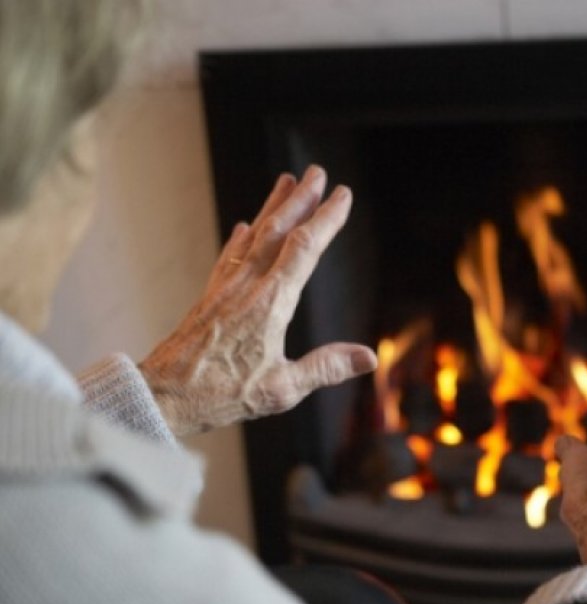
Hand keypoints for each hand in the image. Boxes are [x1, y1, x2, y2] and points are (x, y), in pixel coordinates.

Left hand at [138, 165, 376, 435]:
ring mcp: (225, 288)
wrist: (162, 394)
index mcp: (270, 303)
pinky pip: (229, 257)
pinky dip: (241, 237)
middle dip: (300, 199)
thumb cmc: (222, 394)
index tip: (342, 195)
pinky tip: (242, 227)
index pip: (304, 249)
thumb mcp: (282, 389)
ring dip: (272, 207)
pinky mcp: (209, 297)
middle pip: (278, 230)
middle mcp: (247, 286)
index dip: (326, 219)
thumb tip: (369, 356)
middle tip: (317, 173)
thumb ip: (326, 368)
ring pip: (253, 236)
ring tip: (286, 182)